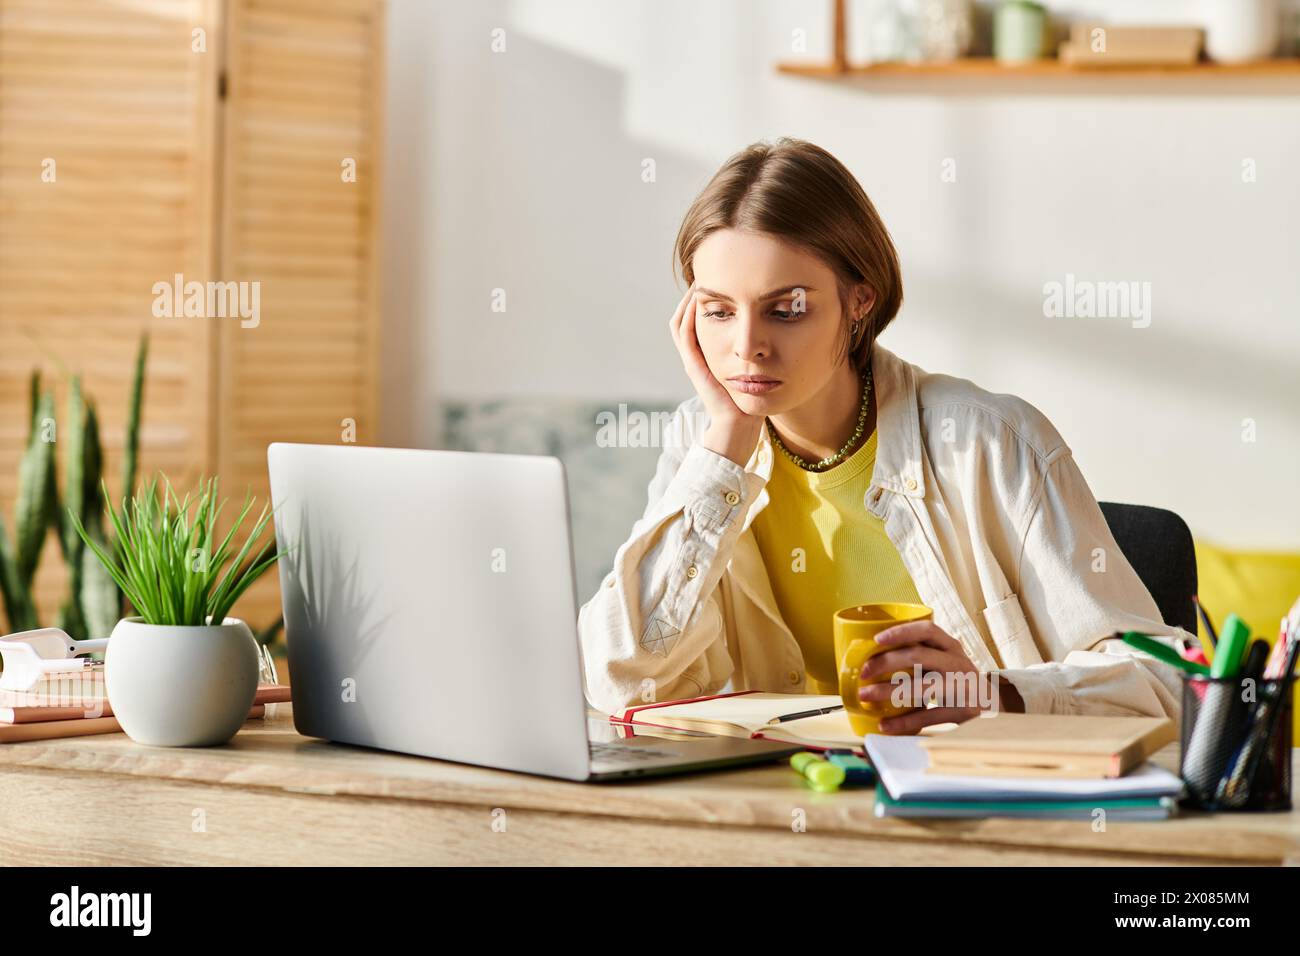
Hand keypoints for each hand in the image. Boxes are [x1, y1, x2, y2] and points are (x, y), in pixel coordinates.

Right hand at [669, 286, 762, 464]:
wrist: (739, 427)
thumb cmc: (751, 403)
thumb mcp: (756, 370)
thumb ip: (759, 354)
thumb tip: (777, 335)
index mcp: (710, 356)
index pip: (700, 321)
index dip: (707, 300)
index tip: (722, 281)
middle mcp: (698, 356)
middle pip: (688, 317)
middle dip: (696, 295)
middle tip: (708, 274)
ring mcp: (693, 360)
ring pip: (681, 321)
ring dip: (689, 300)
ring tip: (700, 280)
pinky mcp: (693, 365)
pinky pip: (684, 333)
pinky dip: (688, 314)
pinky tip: (698, 299)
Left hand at [855, 620, 1024, 732]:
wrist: (994, 705)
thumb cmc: (957, 679)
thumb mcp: (946, 660)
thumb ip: (921, 654)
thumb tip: (873, 657)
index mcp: (951, 646)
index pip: (927, 630)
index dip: (901, 632)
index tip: (877, 639)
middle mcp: (958, 663)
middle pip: (919, 655)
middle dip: (886, 662)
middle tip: (863, 672)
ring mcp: (962, 687)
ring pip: (922, 686)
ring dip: (889, 691)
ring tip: (865, 696)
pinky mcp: (964, 711)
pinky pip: (929, 716)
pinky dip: (905, 722)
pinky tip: (885, 725)